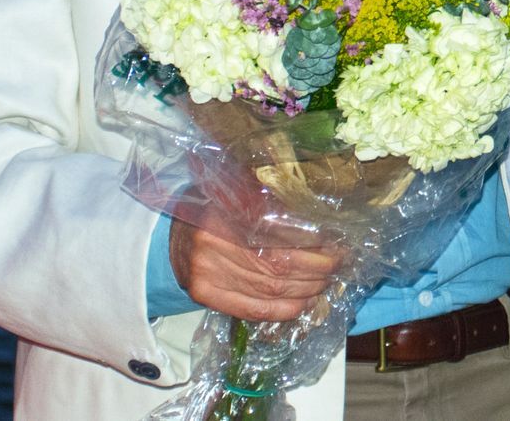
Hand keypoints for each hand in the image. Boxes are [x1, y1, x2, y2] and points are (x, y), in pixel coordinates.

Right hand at [168, 215, 341, 322]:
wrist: (171, 242)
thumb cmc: (214, 216)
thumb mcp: (235, 199)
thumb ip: (267, 206)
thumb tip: (319, 217)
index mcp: (222, 217)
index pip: (277, 236)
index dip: (311, 244)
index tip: (335, 243)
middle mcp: (211, 248)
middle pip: (277, 267)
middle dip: (316, 268)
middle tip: (337, 263)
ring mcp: (206, 277)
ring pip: (270, 291)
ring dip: (307, 289)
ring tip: (327, 281)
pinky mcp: (206, 298)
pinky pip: (255, 310)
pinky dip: (286, 310)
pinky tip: (305, 303)